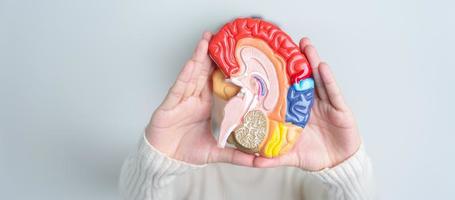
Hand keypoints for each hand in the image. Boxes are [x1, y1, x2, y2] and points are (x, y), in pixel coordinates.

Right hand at [145, 32, 254, 165]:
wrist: (165, 161)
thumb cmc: (187, 152)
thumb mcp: (217, 153)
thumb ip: (238, 155)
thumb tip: (261, 161)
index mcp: (208, 107)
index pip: (218, 84)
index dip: (226, 70)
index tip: (238, 56)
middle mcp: (195, 100)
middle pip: (205, 73)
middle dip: (212, 55)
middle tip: (221, 37)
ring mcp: (182, 101)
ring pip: (192, 75)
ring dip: (198, 57)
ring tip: (206, 40)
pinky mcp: (170, 105)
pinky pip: (178, 87)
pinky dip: (185, 75)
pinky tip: (192, 63)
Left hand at [253, 38, 360, 170]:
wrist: (338, 164)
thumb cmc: (314, 155)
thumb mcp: (290, 155)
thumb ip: (273, 156)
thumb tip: (253, 161)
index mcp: (295, 111)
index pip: (286, 89)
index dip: (279, 75)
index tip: (268, 60)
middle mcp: (309, 104)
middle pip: (301, 78)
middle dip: (295, 61)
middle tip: (287, 43)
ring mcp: (324, 104)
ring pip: (317, 79)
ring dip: (312, 61)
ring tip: (305, 45)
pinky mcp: (339, 108)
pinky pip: (333, 92)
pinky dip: (328, 79)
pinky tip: (322, 67)